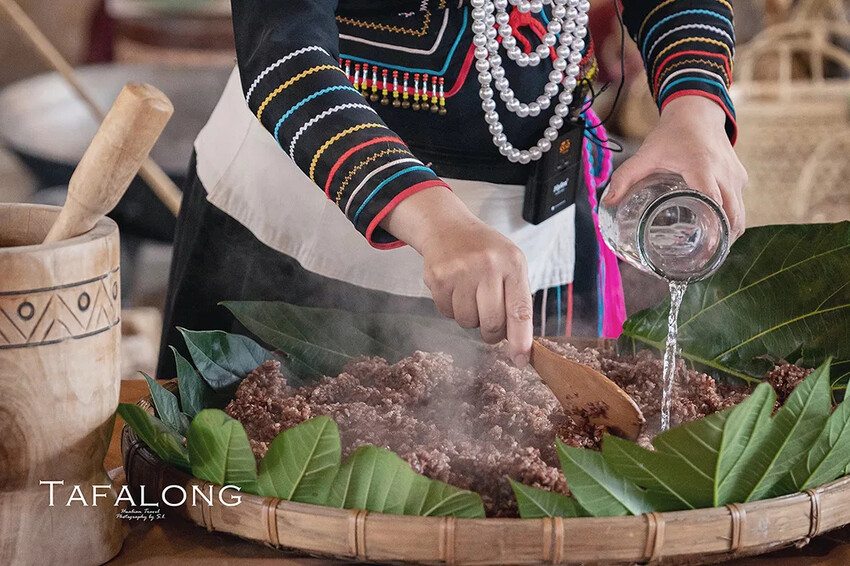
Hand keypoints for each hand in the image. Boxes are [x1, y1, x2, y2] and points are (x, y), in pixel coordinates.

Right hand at [382, 187, 533, 366]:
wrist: (447, 227)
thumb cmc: (485, 251)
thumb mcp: (511, 263)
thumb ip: (518, 298)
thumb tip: (521, 343)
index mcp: (512, 263)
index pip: (520, 310)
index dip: (520, 340)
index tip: (520, 360)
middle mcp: (487, 266)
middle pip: (492, 323)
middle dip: (492, 332)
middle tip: (491, 323)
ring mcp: (461, 272)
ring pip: (468, 322)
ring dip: (471, 318)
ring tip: (470, 295)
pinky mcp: (438, 279)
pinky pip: (448, 314)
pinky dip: (452, 309)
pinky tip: (455, 289)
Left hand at [604, 96, 747, 238]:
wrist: (698, 111)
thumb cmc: (672, 134)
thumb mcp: (645, 154)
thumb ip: (625, 178)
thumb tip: (607, 203)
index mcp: (701, 167)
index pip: (713, 201)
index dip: (713, 227)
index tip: (706, 248)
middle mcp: (724, 173)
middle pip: (732, 215)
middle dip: (723, 240)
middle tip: (705, 260)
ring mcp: (736, 176)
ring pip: (740, 213)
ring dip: (729, 234)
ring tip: (711, 252)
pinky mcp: (741, 177)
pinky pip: (739, 205)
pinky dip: (731, 221)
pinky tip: (716, 233)